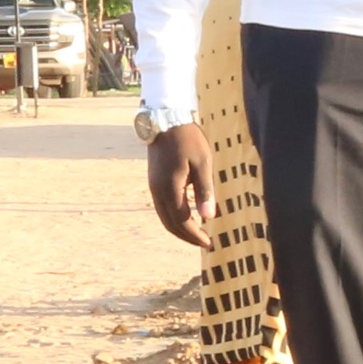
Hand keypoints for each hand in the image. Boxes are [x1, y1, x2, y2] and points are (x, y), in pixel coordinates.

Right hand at [146, 119, 216, 246]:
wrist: (166, 120)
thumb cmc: (188, 140)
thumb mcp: (203, 164)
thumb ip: (205, 191)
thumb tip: (209, 217)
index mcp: (170, 189)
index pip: (182, 221)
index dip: (195, 235)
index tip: (208, 243)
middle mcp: (158, 191)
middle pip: (170, 224)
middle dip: (187, 237)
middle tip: (204, 243)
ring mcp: (154, 186)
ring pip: (164, 217)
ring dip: (179, 228)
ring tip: (196, 234)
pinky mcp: (154, 181)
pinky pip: (162, 207)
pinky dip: (173, 217)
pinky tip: (186, 216)